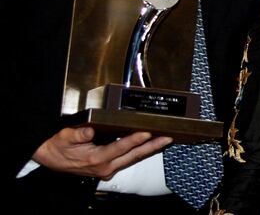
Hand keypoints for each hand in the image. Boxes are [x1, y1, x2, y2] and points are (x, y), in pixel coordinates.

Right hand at [32, 126, 171, 180]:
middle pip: (133, 155)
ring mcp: (108, 169)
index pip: (119, 148)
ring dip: (150, 150)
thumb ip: (78, 134)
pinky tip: (150, 145)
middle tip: (168, 138)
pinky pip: (128, 159)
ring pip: (133, 158)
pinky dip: (140, 152)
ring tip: (165, 140)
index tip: (147, 132)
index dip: (134, 140)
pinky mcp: (108, 168)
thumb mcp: (65, 137)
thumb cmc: (59, 146)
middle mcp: (105, 166)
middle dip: (152, 146)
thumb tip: (90, 131)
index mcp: (96, 158)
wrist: (51, 160)